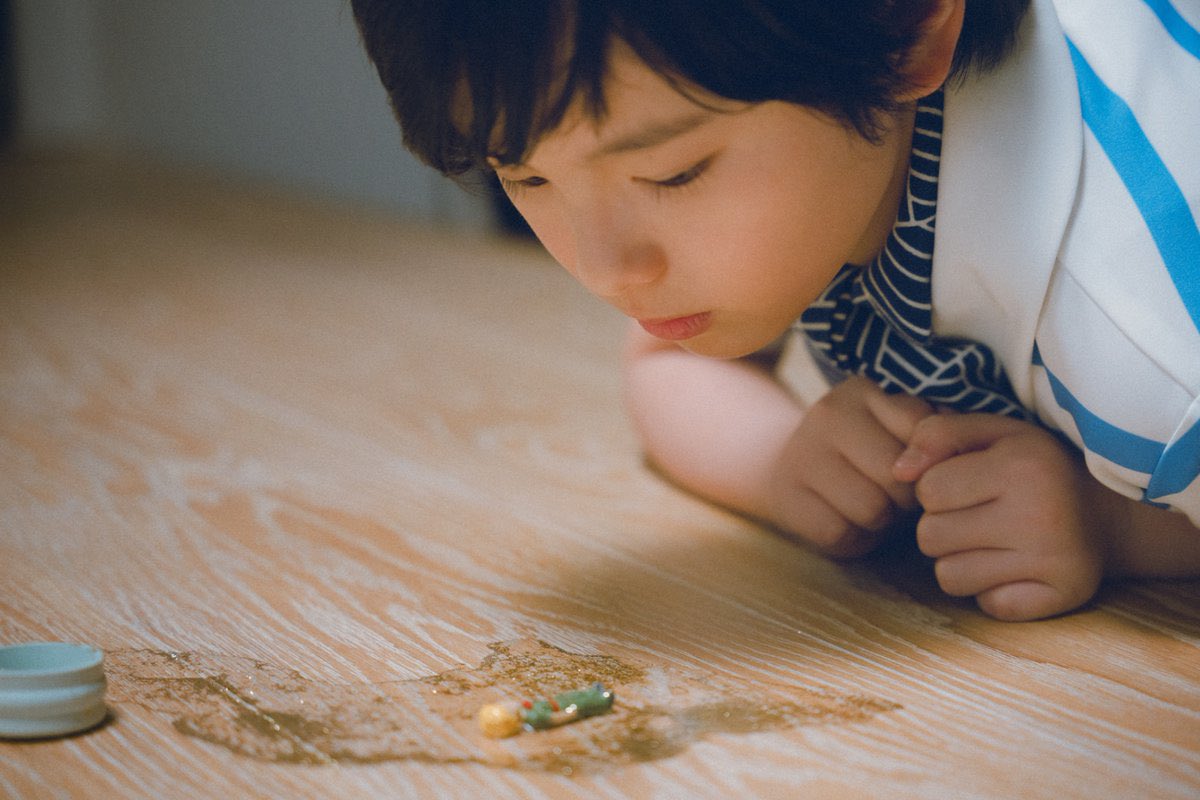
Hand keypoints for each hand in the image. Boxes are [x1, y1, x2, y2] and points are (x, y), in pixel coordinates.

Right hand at [766, 376, 933, 556]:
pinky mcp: (785, 496)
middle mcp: (828, 414)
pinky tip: (843, 520)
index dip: (930, 464)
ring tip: (868, 507)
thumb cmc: (864, 454)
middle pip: (898, 477)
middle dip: (905, 497)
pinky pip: (839, 533)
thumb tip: (952, 454)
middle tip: (891, 494)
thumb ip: (932, 435)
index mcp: (862, 391)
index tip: (915, 467)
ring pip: (872, 509)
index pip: (923, 436)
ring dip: (880, 521)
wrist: (790, 468)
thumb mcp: (898, 431)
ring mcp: (801, 454)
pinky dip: (850, 538)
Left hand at [894, 413, 1105, 620]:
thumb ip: (937, 434)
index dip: (936, 488)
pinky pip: (987, 605)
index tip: (965, 485)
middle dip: (942, 526)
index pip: (927, 490)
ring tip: (992, 541)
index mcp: (1020, 464)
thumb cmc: (1033, 466)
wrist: (1107, 511)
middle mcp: (1041, 513)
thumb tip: (898, 471)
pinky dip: (992, 590)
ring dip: (960, 561)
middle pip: (930, 537)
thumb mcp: (991, 432)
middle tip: (977, 516)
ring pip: (949, 577)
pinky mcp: (1062, 595)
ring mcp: (1054, 560)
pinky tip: (1014, 567)